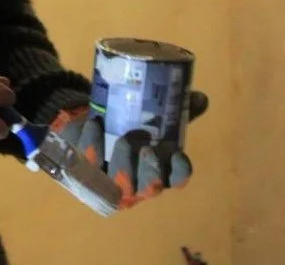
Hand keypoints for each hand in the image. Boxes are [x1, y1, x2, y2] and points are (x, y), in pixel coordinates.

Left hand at [50, 90, 208, 210]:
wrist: (91, 120)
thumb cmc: (128, 124)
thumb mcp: (152, 116)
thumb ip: (174, 109)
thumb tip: (201, 97)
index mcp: (158, 170)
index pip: (176, 179)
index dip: (179, 172)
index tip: (178, 155)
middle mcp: (135, 182)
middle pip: (148, 187)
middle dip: (149, 172)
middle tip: (147, 150)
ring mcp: (108, 180)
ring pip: (117, 182)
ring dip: (122, 161)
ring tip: (123, 138)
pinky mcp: (83, 168)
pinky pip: (87, 162)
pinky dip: (92, 143)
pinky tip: (95, 124)